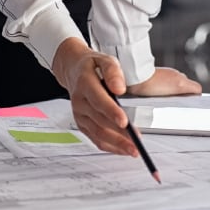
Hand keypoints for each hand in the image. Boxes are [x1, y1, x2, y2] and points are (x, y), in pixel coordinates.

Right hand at [51, 41, 201, 155]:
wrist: (73, 70)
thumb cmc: (92, 66)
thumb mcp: (104, 59)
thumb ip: (113, 72)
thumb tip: (119, 89)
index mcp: (85, 83)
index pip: (99, 100)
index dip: (111, 112)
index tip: (125, 122)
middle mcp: (80, 101)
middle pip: (100, 121)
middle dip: (120, 133)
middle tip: (137, 141)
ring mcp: (79, 114)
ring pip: (98, 133)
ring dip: (116, 144)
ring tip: (133, 150)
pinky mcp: (82, 124)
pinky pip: (95, 138)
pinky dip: (110, 146)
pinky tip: (123, 150)